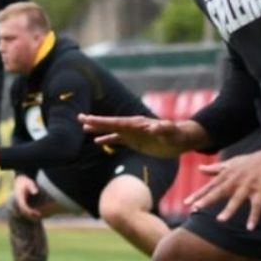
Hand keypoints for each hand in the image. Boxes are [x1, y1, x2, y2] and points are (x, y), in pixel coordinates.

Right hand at [12, 174, 41, 218]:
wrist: (19, 181)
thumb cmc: (25, 182)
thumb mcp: (29, 183)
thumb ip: (32, 187)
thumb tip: (36, 192)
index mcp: (19, 197)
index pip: (23, 206)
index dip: (29, 211)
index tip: (36, 213)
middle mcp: (18, 201)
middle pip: (23, 211)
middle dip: (30, 215)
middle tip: (39, 215)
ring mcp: (18, 203)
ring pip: (23, 212)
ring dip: (30, 216)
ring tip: (39, 217)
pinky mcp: (21, 205)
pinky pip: (24, 211)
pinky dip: (29, 214)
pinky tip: (36, 216)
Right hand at [80, 114, 194, 156]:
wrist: (181, 139)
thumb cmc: (177, 135)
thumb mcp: (172, 133)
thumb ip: (164, 129)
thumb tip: (156, 127)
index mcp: (137, 124)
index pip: (116, 122)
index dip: (102, 121)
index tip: (88, 119)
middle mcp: (132, 126)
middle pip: (110, 123)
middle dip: (95, 121)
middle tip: (79, 118)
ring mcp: (132, 133)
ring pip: (111, 130)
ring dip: (98, 129)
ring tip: (83, 128)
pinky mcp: (135, 140)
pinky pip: (117, 139)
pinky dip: (107, 139)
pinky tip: (97, 142)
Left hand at [186, 146, 260, 230]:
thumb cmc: (254, 161)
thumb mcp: (233, 162)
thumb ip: (216, 168)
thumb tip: (200, 168)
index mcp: (229, 174)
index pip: (211, 185)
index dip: (199, 194)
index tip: (186, 203)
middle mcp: (237, 180)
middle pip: (220, 190)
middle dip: (207, 199)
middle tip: (196, 208)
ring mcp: (249, 185)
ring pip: (237, 198)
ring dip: (229, 209)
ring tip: (220, 220)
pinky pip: (258, 205)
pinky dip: (254, 216)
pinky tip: (250, 227)